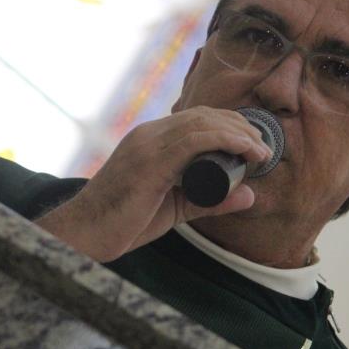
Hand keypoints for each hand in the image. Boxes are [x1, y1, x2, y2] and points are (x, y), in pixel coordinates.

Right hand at [34, 106, 271, 261]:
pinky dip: (227, 141)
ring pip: (203, 122)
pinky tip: (247, 152)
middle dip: (240, 127)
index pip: (195, 119)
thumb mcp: (174, 209)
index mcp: (148, 141)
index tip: (253, 145)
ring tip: (260, 151)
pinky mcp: (150, 160)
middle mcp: (147, 135)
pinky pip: (196, 139)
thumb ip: (209, 201)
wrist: (85, 234)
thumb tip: (250, 194)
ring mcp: (147, 144)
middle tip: (263, 147)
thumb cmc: (122, 223)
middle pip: (204, 115)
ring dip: (239, 133)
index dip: (229, 126)